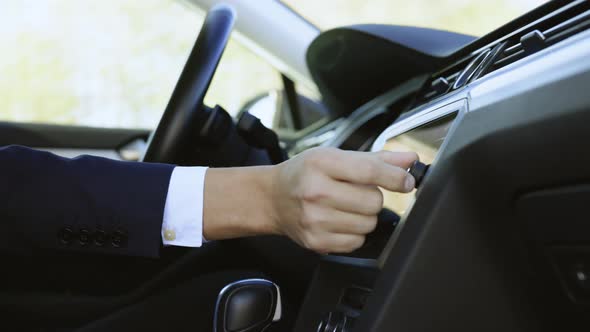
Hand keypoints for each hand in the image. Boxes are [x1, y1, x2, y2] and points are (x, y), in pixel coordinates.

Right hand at [269, 147, 417, 253]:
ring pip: (368, 224)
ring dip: (364, 216)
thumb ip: (376, 158)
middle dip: (373, 198)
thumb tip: (409, 159)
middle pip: (373, 201)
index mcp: (321, 163)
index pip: (369, 171)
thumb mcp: (335, 156)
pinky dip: (354, 233)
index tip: (406, 181)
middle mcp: (315, 191)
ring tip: (345, 207)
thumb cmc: (305, 173)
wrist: (273, 198)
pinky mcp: (316, 241)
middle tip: (356, 193)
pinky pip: (356, 242)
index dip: (395, 177)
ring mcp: (314, 219)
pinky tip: (338, 221)